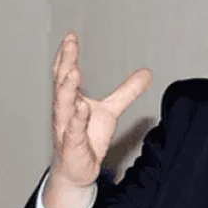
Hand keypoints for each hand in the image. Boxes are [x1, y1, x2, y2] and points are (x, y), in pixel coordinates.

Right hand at [45, 32, 151, 207]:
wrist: (78, 171)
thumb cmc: (87, 138)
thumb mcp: (110, 111)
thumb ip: (126, 92)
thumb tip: (146, 73)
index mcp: (70, 100)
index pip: (65, 74)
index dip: (67, 56)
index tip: (71, 36)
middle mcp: (63, 111)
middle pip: (62, 84)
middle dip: (65, 63)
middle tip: (69, 44)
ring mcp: (65, 128)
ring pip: (62, 106)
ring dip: (67, 88)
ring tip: (73, 71)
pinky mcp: (72, 146)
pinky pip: (72, 131)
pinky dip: (76, 119)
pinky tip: (81, 108)